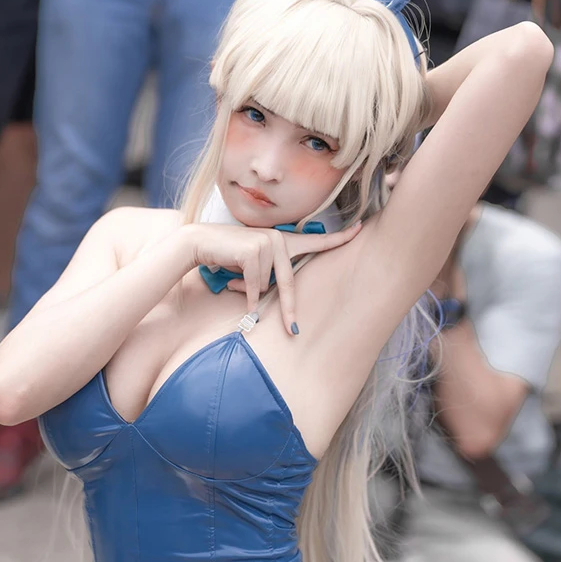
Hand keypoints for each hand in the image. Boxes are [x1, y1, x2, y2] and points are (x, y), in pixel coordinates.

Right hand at [185, 222, 361, 334]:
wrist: (200, 242)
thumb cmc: (228, 256)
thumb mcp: (255, 264)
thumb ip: (271, 274)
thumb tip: (275, 297)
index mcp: (283, 241)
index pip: (316, 241)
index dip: (340, 237)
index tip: (360, 230)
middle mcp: (279, 238)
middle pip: (288, 282)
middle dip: (288, 309)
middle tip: (292, 331)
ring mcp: (267, 242)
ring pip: (266, 284)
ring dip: (249, 290)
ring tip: (233, 279)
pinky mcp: (255, 249)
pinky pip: (254, 283)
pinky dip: (244, 291)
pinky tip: (231, 284)